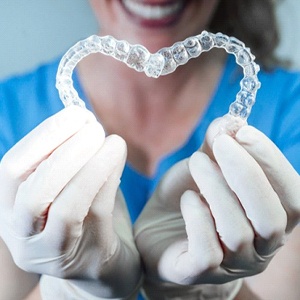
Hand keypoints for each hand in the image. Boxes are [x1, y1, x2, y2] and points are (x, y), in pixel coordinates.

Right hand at [0, 107, 140, 298]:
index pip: (12, 170)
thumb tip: (85, 122)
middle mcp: (23, 234)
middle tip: (93, 125)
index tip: (75, 114)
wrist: (100, 264)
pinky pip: (96, 214)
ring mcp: (52, 251)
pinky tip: (118, 156)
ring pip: (65, 207)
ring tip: (112, 139)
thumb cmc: (83, 216)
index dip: (43, 138)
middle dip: (65, 151)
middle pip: (33, 191)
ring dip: (90, 166)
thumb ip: (68, 160)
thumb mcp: (65, 186)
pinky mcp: (86, 257)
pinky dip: (108, 179)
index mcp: (11, 209)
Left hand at [134, 116, 299, 296]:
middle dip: (247, 173)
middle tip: (220, 143)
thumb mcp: (204, 167)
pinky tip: (187, 199)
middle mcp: (258, 247)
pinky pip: (207, 251)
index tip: (244, 132)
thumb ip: (217, 147)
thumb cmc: (187, 197)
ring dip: (216, 188)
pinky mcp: (199, 272)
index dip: (272, 162)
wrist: (157, 231)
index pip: (292, 196)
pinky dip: (197, 216)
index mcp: (268, 218)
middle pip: (272, 218)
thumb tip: (229, 121)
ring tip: (197, 162)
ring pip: (237, 232)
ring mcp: (231, 265)